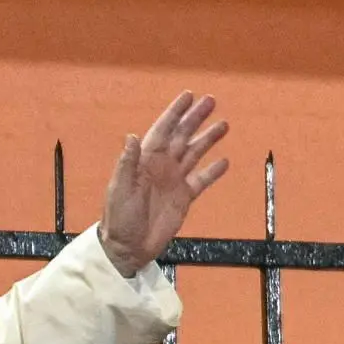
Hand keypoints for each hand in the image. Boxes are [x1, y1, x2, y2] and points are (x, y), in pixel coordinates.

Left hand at [97, 92, 228, 276]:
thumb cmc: (119, 217)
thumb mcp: (120, 189)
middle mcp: (162, 165)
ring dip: (208, 139)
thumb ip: (127, 164)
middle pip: (182, 135)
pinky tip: (224, 161)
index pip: (163, 129)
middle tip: (211, 101)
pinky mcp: (184, 198)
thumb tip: (132, 136)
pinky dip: (212, 171)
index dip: (175, 112)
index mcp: (146, 159)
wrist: (128, 247)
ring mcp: (174, 180)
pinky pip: (201, 180)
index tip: (188, 96)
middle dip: (196, 118)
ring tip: (223, 125)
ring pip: (194, 153)